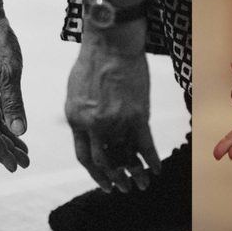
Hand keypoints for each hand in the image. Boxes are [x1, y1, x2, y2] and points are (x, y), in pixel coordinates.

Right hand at [0, 0, 28, 172]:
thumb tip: (20, 131)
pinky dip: (4, 121)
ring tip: (23, 152)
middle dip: (6, 149)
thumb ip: (14, 103)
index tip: (14, 167)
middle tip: (25, 164)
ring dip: (7, 137)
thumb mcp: (10, 71)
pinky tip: (14, 129)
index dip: (1, 152)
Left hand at [65, 46, 159, 192]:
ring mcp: (116, 122)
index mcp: (77, 120)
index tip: (105, 183)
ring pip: (126, 157)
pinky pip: (145, 146)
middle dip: (114, 178)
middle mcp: (95, 126)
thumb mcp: (75, 91)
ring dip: (134, 173)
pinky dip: (151, 161)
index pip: (84, 156)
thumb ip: (81, 114)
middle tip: (122, 188)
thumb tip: (88, 129)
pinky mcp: (137, 115)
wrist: (110, 42)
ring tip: (141, 184)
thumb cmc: (92, 61)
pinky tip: (156, 170)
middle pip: (104, 162)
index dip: (95, 173)